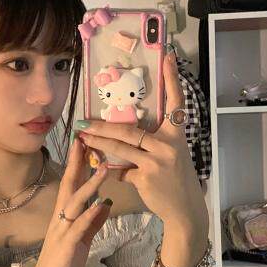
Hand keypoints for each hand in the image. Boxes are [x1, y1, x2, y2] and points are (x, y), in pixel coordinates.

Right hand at [25, 138, 111, 266]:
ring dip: (89, 184)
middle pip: (69, 184)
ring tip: (104, 167)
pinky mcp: (66, 245)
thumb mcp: (82, 240)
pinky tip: (100, 205)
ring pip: (75, 201)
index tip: (85, 142)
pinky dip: (89, 215)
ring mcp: (62, 230)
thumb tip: (106, 205)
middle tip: (86, 139)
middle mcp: (61, 217)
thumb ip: (93, 223)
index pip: (72, 184)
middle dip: (78, 162)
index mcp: (65, 215)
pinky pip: (78, 226)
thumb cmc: (63, 264)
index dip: (78, 163)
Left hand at [76, 51, 207, 233]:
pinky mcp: (145, 179)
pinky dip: (111, 170)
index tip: (168, 56)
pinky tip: (101, 168)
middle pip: (129, 130)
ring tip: (82, 139)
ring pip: (119, 148)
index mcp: (176, 136)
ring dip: (97, 144)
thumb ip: (150, 144)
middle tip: (83, 122)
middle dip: (103, 126)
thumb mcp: (169, 156)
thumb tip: (121, 135)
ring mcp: (156, 163)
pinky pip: (121, 171)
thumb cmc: (175, 179)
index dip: (172, 79)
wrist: (185, 209)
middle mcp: (168, 146)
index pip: (175, 103)